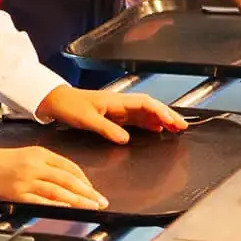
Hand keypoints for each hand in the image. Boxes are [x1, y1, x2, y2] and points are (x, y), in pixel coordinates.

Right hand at [0, 145, 107, 208]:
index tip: (94, 190)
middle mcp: (35, 166)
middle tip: (101, 201)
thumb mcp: (27, 155)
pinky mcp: (17, 195)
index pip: (69, 166)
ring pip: (59, 191)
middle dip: (88, 192)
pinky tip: (69, 209)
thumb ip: (48, 165)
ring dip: (79, 200)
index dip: (85, 179)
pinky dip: (57, 205)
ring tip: (92, 207)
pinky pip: (42, 201)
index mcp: (39, 154)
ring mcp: (26, 181)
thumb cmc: (0, 162)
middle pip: (68, 179)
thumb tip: (70, 181)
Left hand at [35, 86, 188, 144]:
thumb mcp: (86, 119)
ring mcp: (119, 109)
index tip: (171, 121)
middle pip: (151, 107)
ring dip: (162, 119)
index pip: (145, 104)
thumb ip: (107, 129)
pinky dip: (150, 123)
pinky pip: (138, 119)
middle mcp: (121, 104)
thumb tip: (126, 139)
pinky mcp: (116, 116)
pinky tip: (158, 129)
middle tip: (183, 126)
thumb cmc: (70, 106)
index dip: (160, 111)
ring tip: (177, 129)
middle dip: (168, 115)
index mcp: (117, 101)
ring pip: (147, 113)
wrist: (56, 101)